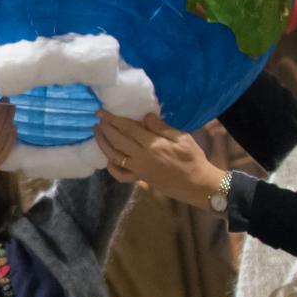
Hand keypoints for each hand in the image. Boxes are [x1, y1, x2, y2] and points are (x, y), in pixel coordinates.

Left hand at [94, 111, 220, 206]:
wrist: (198, 184)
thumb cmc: (192, 158)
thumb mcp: (182, 138)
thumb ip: (162, 127)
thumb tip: (145, 115)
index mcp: (153, 145)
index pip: (127, 128)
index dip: (113, 119)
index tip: (102, 112)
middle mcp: (141, 158)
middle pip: (117, 141)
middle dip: (105, 129)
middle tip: (98, 119)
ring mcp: (139, 170)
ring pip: (114, 157)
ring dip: (103, 144)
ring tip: (98, 133)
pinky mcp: (140, 179)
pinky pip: (121, 175)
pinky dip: (111, 168)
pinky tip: (108, 159)